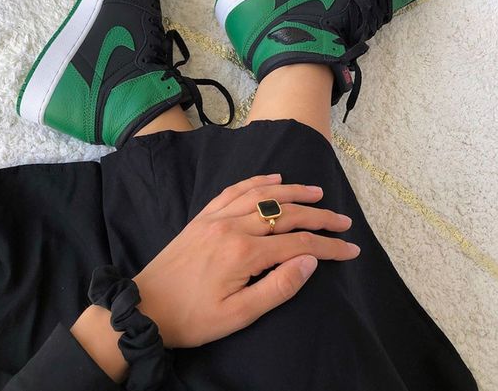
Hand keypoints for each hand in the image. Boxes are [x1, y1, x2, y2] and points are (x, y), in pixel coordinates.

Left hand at [133, 173, 358, 347]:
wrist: (146, 306)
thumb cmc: (193, 318)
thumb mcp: (239, 315)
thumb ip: (278, 287)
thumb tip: (311, 260)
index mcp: (244, 252)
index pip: (298, 242)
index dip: (329, 245)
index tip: (351, 249)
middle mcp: (232, 226)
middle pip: (284, 213)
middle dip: (318, 216)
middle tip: (343, 220)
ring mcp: (216, 217)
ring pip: (262, 195)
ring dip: (292, 191)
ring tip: (316, 193)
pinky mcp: (204, 217)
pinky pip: (234, 190)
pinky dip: (257, 182)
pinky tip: (273, 179)